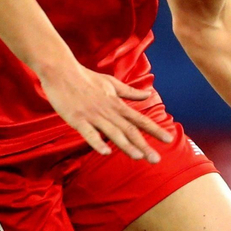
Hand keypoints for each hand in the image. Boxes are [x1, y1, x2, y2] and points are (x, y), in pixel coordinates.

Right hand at [37, 59, 173, 160]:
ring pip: (113, 133)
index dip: (155, 129)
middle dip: (144, 145)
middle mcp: (108, 111)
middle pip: (129, 130)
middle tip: (156, 160)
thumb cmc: (86, 77)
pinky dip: (97, 142)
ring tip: (139, 158)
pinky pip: (89, 133)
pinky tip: (106, 152)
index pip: (140, 119)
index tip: (169, 140)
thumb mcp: (112, 83)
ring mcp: (93, 116)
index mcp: (117, 104)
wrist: (61, 70)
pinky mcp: (77, 119)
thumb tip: (148, 95)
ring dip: (127, 146)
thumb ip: (130, 92)